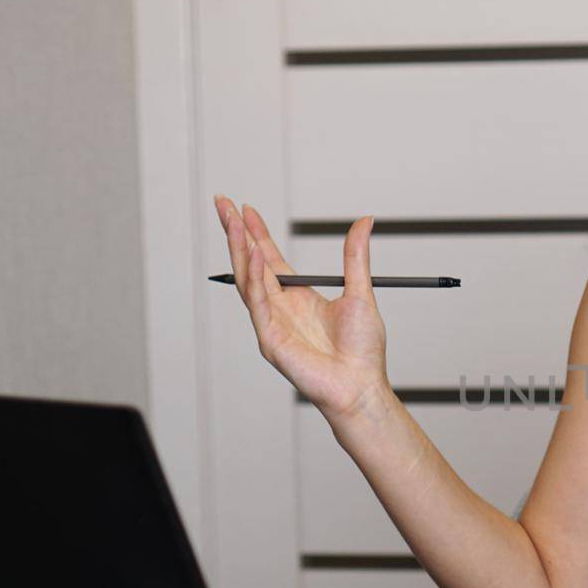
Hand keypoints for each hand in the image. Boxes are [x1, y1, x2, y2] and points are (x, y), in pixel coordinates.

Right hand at [214, 195, 392, 421]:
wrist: (361, 385)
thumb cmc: (362, 350)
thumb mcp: (361, 292)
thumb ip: (356, 257)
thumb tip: (364, 222)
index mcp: (298, 297)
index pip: (269, 259)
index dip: (256, 234)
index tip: (245, 209)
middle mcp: (280, 308)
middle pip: (251, 264)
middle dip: (235, 233)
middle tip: (223, 203)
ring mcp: (271, 323)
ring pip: (248, 279)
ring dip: (238, 248)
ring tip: (232, 220)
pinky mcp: (270, 340)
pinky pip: (258, 303)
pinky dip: (255, 277)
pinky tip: (252, 253)